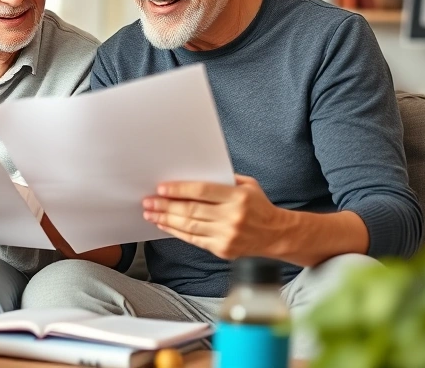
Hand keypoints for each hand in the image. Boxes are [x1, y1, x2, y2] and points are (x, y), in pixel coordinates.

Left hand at [142, 175, 291, 260]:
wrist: (276, 234)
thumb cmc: (258, 205)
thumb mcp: (247, 185)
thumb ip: (223, 180)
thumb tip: (190, 175)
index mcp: (238, 198)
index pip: (202, 192)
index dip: (179, 190)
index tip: (161, 188)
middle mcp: (232, 217)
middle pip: (191, 210)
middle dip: (166, 205)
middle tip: (148, 201)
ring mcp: (227, 236)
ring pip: (189, 226)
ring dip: (166, 219)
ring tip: (150, 213)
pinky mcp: (222, 249)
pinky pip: (193, 240)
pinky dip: (176, 232)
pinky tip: (164, 225)